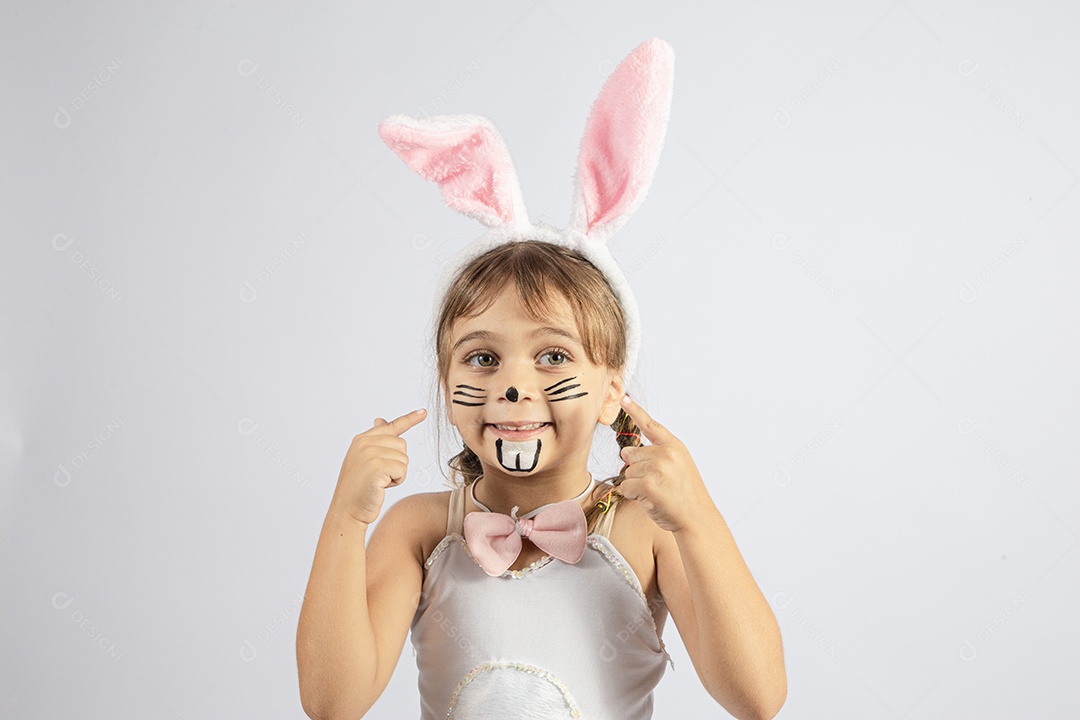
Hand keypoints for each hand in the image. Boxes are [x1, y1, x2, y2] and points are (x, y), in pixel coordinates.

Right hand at [330, 408, 426, 524]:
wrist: (346, 510)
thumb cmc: (358, 489)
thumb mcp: (365, 460)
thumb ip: (375, 441)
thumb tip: (381, 420)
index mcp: (362, 439)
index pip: (391, 426)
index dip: (410, 419)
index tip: (423, 412)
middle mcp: (365, 443)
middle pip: (402, 445)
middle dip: (396, 463)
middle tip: (379, 476)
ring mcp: (370, 453)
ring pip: (404, 458)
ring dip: (396, 474)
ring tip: (378, 482)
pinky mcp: (377, 466)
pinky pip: (402, 470)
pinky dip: (397, 481)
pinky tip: (381, 486)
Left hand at [616, 395, 714, 533]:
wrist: (697, 518)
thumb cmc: (686, 495)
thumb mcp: (680, 466)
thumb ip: (658, 454)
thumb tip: (627, 452)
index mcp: (674, 446)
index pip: (651, 424)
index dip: (635, 410)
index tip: (623, 398)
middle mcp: (665, 453)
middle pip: (630, 453)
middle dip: (636, 468)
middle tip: (656, 483)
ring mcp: (657, 468)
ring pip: (627, 471)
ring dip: (636, 484)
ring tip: (657, 493)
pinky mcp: (647, 484)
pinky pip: (626, 486)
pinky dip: (633, 495)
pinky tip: (650, 500)